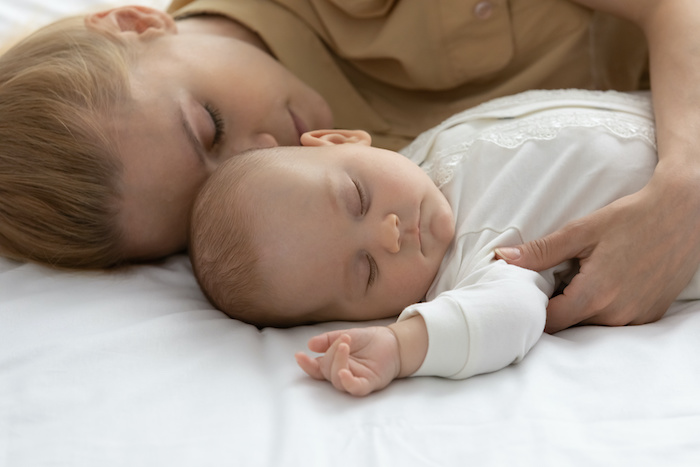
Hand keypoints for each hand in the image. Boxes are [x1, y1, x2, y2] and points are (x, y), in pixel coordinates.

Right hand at [295, 326, 400, 395]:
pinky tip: (344, 373)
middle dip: (330, 354)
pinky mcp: (369, 384)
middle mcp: (343, 374)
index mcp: (335, 364)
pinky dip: (348, 382)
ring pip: (337, 380)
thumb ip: (328, 340)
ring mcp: (355, 380)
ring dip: (337, 362)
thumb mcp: (345, 335)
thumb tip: (310, 345)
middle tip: (343, 339)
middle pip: (326, 371)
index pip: (317, 369)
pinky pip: (355, 388)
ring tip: (345, 344)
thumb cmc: (369, 340)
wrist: (394, 342)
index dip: (307, 365)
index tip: (299, 355)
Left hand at [495, 169, 699, 332]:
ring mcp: (636, 318)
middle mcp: (616, 315)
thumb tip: (502, 258)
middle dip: (556, 307)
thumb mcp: (581, 231)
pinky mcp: (650, 315)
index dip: (533, 309)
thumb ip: (540, 251)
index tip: (528, 292)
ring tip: (581, 277)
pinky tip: (606, 281)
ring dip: (581, 307)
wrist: (685, 213)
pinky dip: (604, 307)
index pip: (549, 323)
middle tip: (554, 279)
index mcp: (595, 295)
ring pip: (592, 324)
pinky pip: (616, 321)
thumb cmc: (632, 218)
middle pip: (570, 325)